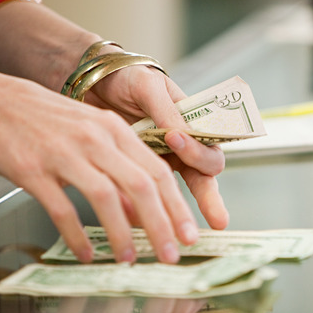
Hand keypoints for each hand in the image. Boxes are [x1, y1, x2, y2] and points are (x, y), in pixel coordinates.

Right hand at [0, 68, 196, 263]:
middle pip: (141, 186)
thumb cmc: (42, 120)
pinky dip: (77, 235)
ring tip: (129, 259)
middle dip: (162, 225)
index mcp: (114, 130)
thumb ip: (118, 170)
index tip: (188, 233)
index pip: (158, 171)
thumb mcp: (89, 136)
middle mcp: (95, 139)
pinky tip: (85, 254)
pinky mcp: (34, 170)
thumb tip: (141, 213)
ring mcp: (65, 154)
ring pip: (106, 197)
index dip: (177, 206)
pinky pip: (62, 209)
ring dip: (122, 233)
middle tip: (171, 255)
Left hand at [83, 63, 228, 231]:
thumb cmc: (128, 78)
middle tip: (218, 219)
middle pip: (204, 178)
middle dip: (211, 200)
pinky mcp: (136, 173)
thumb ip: (166, 110)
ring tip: (183, 234)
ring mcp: (161, 162)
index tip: (174, 138)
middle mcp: (182, 147)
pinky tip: (137, 223)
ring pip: (178, 193)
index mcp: (192, 124)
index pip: (209, 145)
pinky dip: (143, 208)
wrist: (94, 82)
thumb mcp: (148, 87)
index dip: (197, 149)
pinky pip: (144, 194)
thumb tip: (182, 133)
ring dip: (181, 214)